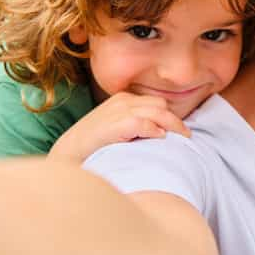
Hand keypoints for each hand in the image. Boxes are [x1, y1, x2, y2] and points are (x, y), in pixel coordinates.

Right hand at [49, 92, 190, 163]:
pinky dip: (155, 129)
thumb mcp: (116, 129)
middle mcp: (123, 101)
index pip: (155, 102)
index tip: (180, 130)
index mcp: (122, 99)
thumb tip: (161, 133)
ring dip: (173, 125)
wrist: (68, 155)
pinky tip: (161, 138)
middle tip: (186, 136)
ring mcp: (120, 111)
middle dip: (175, 120)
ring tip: (182, 138)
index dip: (169, 116)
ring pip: (158, 111)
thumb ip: (135, 126)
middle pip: (161, 105)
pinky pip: (144, 122)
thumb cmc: (93, 146)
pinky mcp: (118, 123)